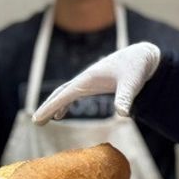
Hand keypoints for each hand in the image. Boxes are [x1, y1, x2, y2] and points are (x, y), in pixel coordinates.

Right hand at [32, 42, 160, 123]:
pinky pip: (73, 94)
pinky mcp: (94, 83)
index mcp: (89, 78)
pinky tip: (62, 114)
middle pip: (60, 93)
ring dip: (53, 105)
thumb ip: (125, 98)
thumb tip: (122, 114)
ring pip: (65, 93)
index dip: (49, 107)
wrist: (142, 56)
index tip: (37, 119)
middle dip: (47, 107)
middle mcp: (85, 78)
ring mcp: (88, 80)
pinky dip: (64, 103)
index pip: (64, 95)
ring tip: (43, 120)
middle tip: (35, 121)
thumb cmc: (136, 69)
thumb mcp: (132, 84)